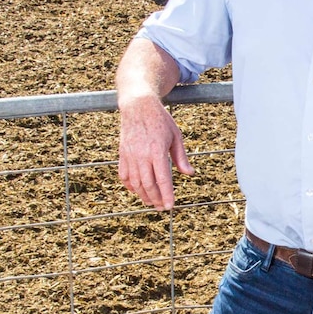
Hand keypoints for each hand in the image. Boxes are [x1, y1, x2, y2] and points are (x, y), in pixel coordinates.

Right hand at [118, 95, 193, 210]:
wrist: (138, 106)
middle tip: (162, 208)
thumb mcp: (176, 136)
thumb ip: (181, 157)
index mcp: (157, 151)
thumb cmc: (160, 120)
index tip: (170, 206)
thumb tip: (189, 173)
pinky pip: (124, 175)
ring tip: (152, 202)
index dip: (166, 195)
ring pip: (135, 183)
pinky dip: (130, 186)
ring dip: (144, 195)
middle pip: (148, 185)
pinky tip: (137, 190)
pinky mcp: (122, 154)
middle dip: (156, 199)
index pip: (162, 179)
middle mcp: (142, 155)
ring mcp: (130, 155)